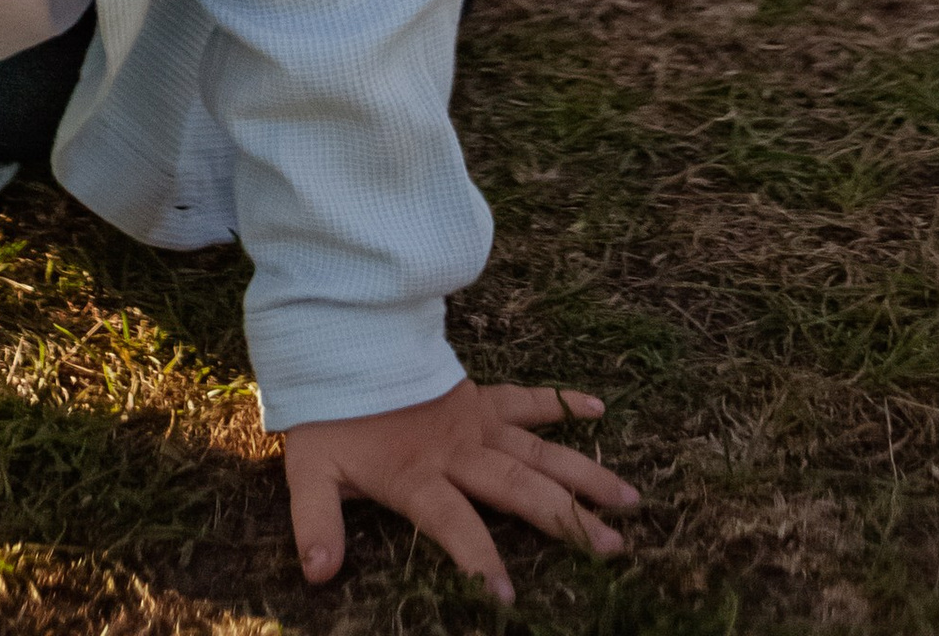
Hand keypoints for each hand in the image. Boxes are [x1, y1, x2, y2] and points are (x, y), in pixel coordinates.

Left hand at [282, 378, 636, 605]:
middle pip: (519, 488)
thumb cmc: (327, 414)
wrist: (337, 340)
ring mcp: (474, 421)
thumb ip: (317, 521)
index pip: (455, 524)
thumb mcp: (309, 471)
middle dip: (566, 519)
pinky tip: (600, 407)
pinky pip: (527, 399)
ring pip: (538, 451)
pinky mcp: (479, 397)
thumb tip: (317, 572)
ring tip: (628, 499)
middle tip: (613, 549)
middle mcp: (457, 450)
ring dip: (583, 474)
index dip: (479, 560)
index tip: (508, 599)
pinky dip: (561, 402)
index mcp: (418, 474)